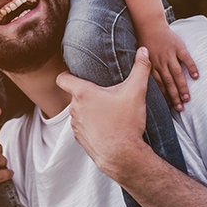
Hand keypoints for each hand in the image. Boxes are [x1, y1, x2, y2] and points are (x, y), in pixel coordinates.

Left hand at [56, 48, 153, 181]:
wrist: (122, 156)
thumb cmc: (126, 124)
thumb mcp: (136, 93)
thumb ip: (140, 69)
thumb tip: (144, 50)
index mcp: (83, 94)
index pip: (62, 78)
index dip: (67, 74)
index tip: (77, 74)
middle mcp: (74, 108)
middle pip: (75, 95)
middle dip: (88, 94)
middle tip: (104, 95)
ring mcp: (75, 125)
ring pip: (79, 111)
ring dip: (89, 110)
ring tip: (107, 112)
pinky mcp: (79, 138)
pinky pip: (82, 126)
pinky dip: (91, 125)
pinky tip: (105, 126)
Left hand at [138, 21, 198, 110]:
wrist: (150, 24)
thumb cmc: (146, 42)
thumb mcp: (142, 57)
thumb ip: (146, 69)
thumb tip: (144, 84)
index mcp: (152, 66)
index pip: (159, 85)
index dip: (165, 96)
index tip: (170, 107)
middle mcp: (161, 62)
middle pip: (168, 82)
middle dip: (174, 96)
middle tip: (180, 108)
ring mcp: (170, 54)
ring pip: (176, 73)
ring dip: (182, 86)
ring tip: (187, 98)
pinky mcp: (178, 47)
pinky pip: (186, 59)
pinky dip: (191, 67)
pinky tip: (196, 77)